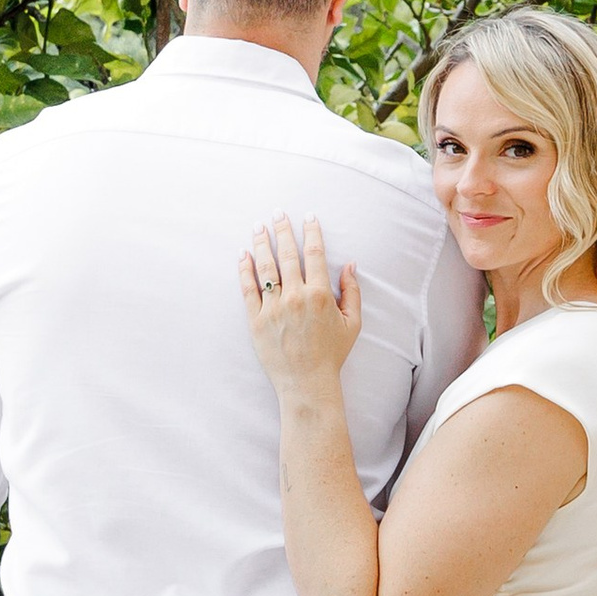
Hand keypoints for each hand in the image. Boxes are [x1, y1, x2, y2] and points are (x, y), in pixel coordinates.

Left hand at [240, 215, 362, 397]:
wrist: (306, 383)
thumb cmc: (332, 354)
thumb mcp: (352, 323)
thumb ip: (352, 291)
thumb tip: (350, 264)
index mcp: (321, 295)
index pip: (315, 253)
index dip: (311, 231)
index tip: (308, 216)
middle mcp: (296, 297)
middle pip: (288, 254)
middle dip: (283, 229)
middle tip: (278, 212)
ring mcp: (274, 308)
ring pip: (266, 267)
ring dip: (262, 243)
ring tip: (259, 226)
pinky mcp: (256, 320)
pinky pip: (248, 289)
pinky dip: (245, 270)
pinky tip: (244, 254)